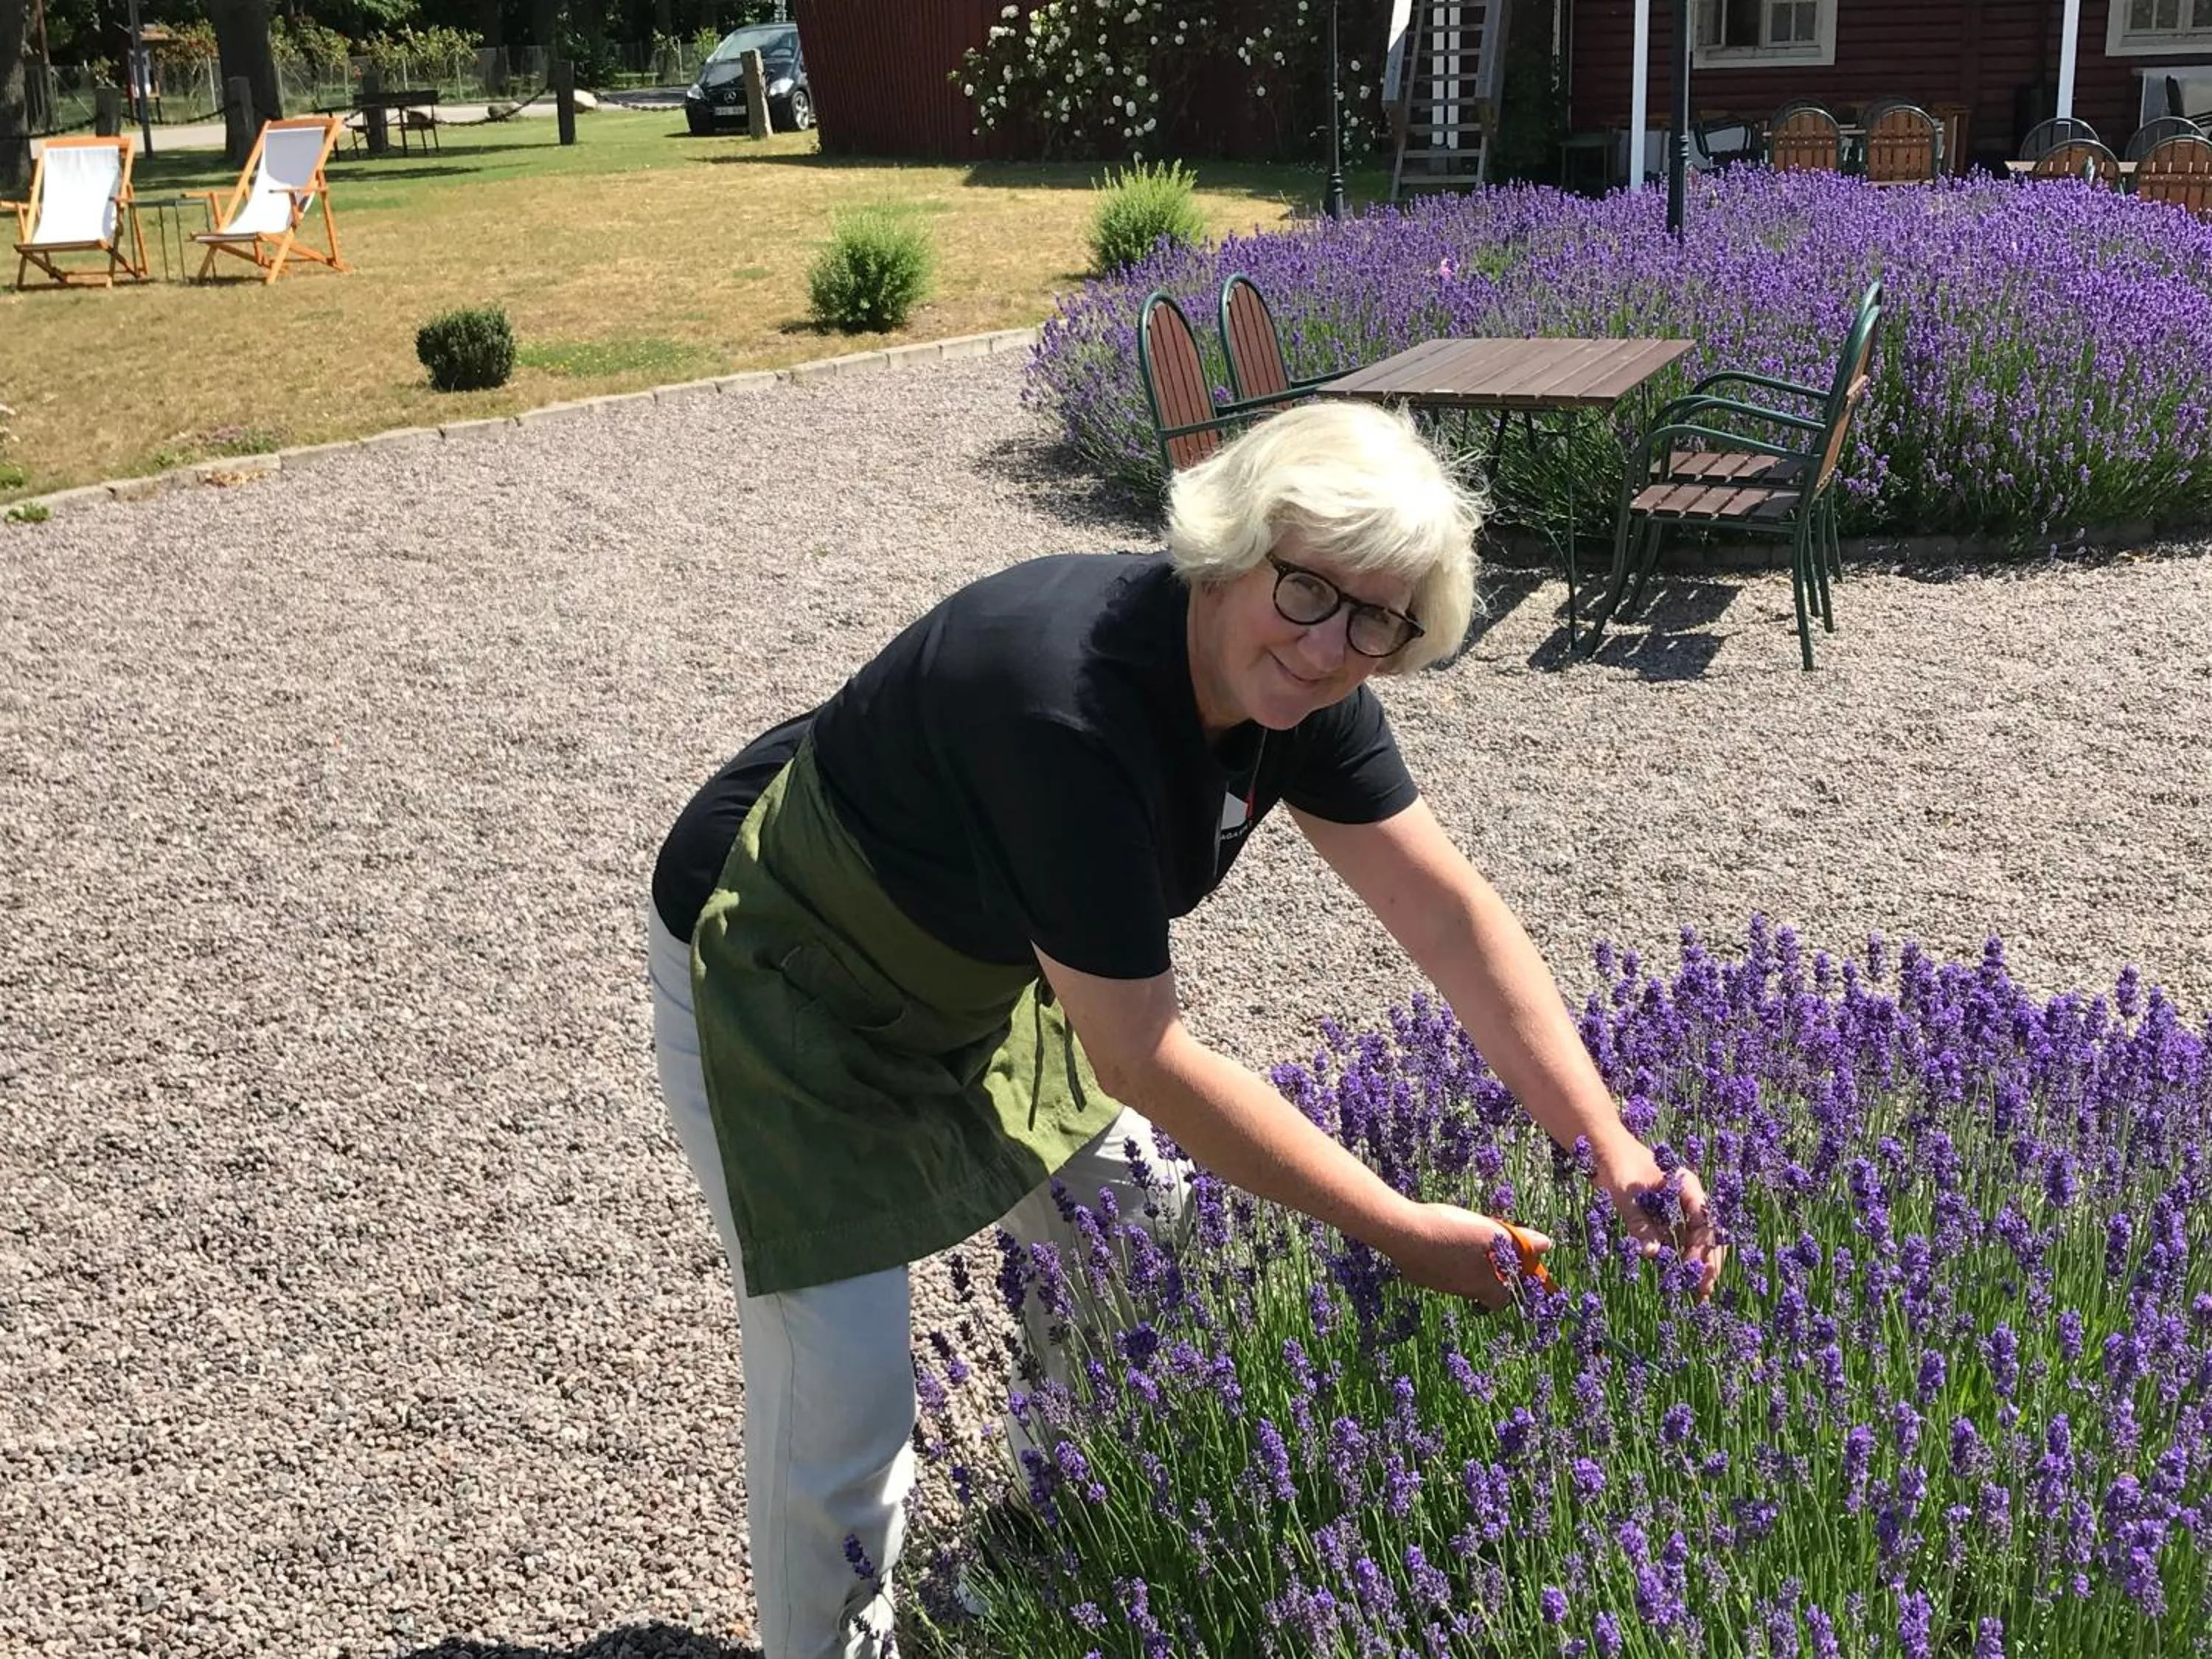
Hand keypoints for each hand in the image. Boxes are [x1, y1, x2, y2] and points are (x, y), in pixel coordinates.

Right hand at [1383, 1202, 1553, 1310]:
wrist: (1402, 1232)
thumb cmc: (1451, 1232)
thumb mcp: (1491, 1231)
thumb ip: (1520, 1242)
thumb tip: (1546, 1245)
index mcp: (1484, 1284)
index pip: (1503, 1299)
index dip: (1510, 1285)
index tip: (1510, 1266)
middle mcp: (1463, 1291)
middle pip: (1482, 1289)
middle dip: (1486, 1271)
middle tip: (1484, 1247)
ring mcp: (1439, 1285)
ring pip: (1460, 1279)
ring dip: (1465, 1264)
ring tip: (1459, 1238)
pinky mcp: (1420, 1275)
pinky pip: (1439, 1271)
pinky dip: (1443, 1260)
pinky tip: (1437, 1240)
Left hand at [1595, 1141, 1727, 1299]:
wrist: (1603, 1148)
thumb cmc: (1617, 1165)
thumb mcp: (1625, 1194)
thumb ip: (1639, 1222)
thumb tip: (1653, 1253)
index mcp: (1687, 1187)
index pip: (1705, 1223)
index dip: (1703, 1249)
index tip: (1696, 1271)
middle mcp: (1688, 1199)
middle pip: (1708, 1234)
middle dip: (1709, 1263)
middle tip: (1705, 1291)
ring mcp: (1678, 1208)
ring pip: (1696, 1241)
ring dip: (1698, 1265)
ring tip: (1699, 1293)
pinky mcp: (1665, 1217)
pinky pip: (1679, 1240)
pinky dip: (1682, 1259)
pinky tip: (1681, 1278)